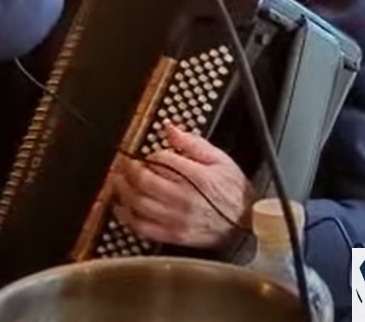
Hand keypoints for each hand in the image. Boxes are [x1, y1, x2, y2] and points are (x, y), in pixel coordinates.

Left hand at [112, 123, 254, 248]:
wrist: (247, 222)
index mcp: (197, 176)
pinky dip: (127, 217)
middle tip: (123, 163)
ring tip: (117, 180)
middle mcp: (185, 198)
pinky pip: (143, 227)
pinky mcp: (174, 235)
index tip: (146, 153)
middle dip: (128, 169)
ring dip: (122, 189)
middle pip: (144, 181)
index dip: (150, 154)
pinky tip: (120, 207)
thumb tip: (170, 128)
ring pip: (139, 203)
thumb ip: (192, 143)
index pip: (161, 159)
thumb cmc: (234, 190)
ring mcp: (177, 219)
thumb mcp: (219, 158)